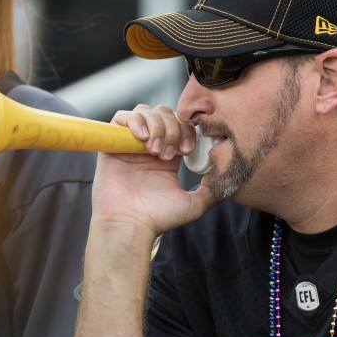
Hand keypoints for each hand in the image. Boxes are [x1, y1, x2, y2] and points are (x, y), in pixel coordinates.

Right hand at [91, 104, 216, 237]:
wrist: (129, 224)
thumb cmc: (158, 218)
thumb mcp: (194, 204)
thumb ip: (212, 189)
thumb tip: (224, 172)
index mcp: (168, 157)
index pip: (180, 125)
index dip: (187, 130)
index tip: (187, 151)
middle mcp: (149, 147)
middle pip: (164, 114)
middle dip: (173, 128)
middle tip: (170, 154)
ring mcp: (130, 144)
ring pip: (146, 112)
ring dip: (157, 127)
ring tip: (155, 151)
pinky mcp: (112, 144)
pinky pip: (122, 117)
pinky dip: (135, 121)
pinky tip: (142, 139)